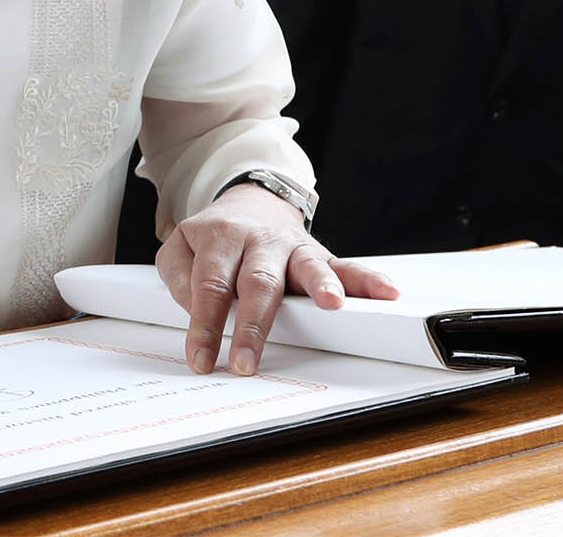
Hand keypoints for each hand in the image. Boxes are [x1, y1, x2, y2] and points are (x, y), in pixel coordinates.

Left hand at [158, 183, 397, 377]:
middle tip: (247, 361)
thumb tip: (194, 309)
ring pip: (307, 267)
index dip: (205, 325)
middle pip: (258, 283)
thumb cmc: (216, 236)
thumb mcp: (181, 246)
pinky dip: (367, 279)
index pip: (210, 286)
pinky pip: (346, 266)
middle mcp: (260, 241)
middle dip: (253, 325)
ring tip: (332, 304)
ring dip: (322, 286)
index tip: (202, 359)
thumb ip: (177, 275)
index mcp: (220, 238)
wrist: (251, 200)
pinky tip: (385, 292)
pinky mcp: (319, 254)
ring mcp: (293, 247)